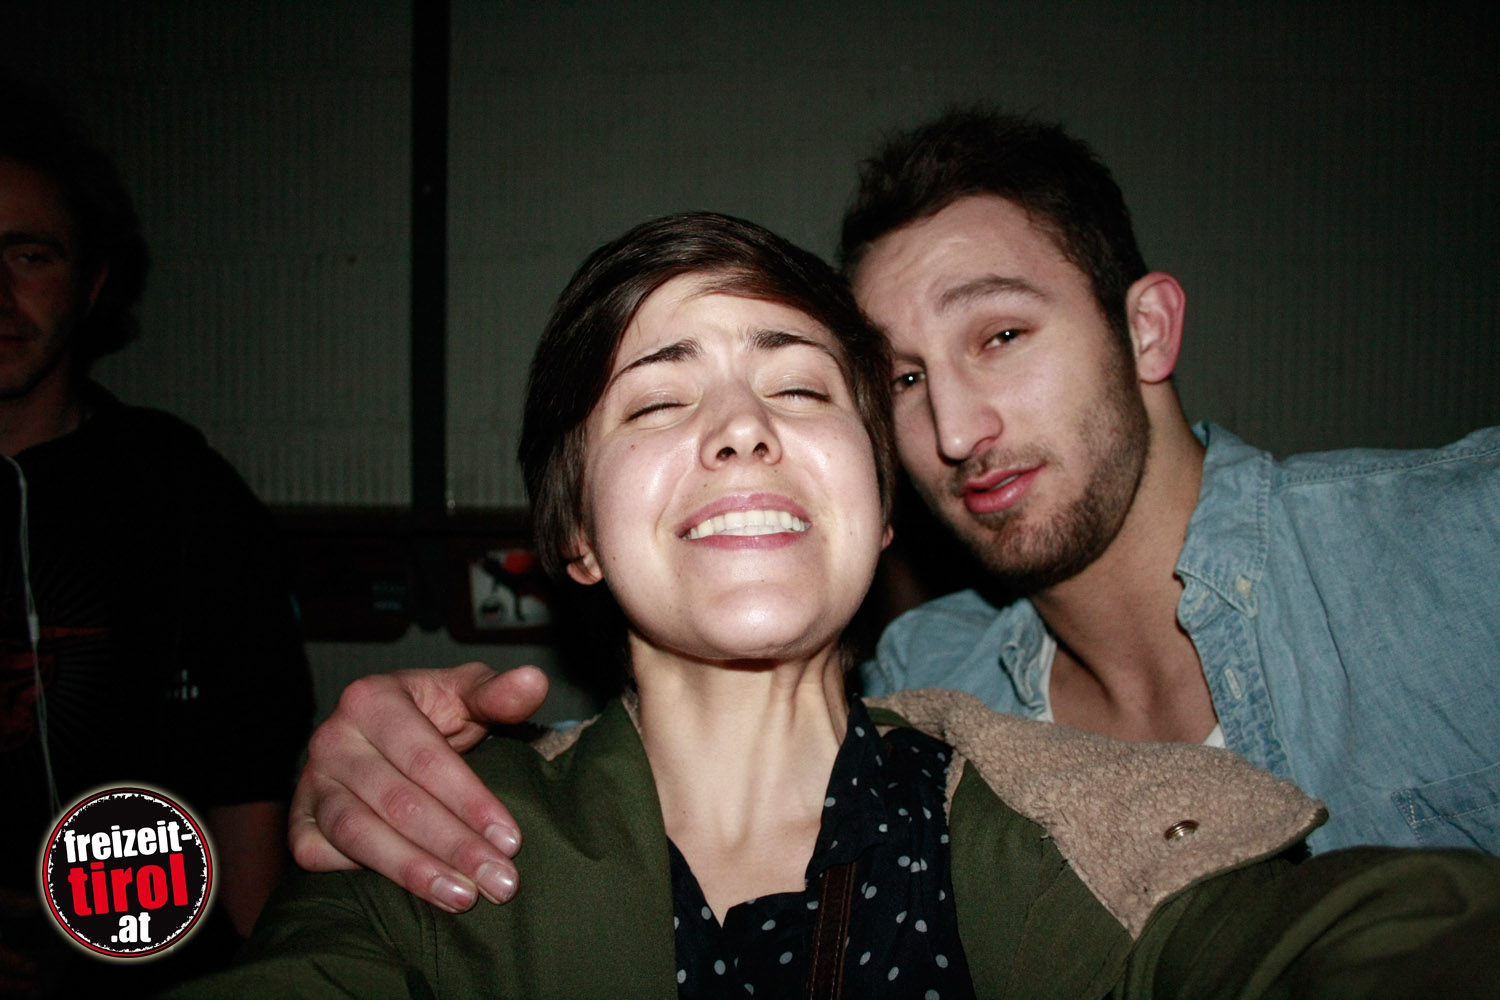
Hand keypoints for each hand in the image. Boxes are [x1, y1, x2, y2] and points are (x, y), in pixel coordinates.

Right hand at [289, 662, 547, 912]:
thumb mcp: (466, 694)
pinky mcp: (299, 818)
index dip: (470, 801)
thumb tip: (533, 680)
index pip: (426, 759)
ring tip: (462, 897)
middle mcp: (332, 738)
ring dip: (413, 871)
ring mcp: (311, 781)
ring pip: (357, 833)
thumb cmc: (433, 713)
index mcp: (372, 698)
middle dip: (454, 846)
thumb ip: (499, 693)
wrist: (380, 734)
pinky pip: (318, 854)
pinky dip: (356, 873)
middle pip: (397, 801)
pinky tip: (401, 893)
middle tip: (499, 882)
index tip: (510, 839)